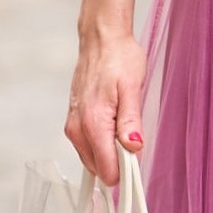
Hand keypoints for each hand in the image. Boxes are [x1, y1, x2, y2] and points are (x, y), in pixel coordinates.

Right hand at [66, 23, 146, 187]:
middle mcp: (78, 129)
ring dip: (111, 153)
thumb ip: (131, 121)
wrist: (101, 40)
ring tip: (124, 126)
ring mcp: (73, 127)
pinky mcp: (74, 122)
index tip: (139, 161)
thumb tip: (134, 147)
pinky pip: (89, 147)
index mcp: (93, 123)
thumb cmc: (119, 59)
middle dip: (119, 162)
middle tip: (134, 137)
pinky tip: (114, 125)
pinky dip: (103, 144)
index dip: (126, 171)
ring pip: (93, 160)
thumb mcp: (133, 88)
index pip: (108, 169)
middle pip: (100, 169)